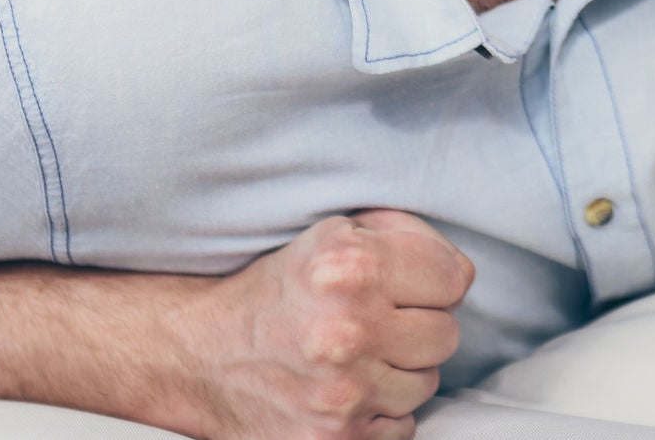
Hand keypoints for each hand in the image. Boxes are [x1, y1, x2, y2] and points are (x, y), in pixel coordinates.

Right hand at [185, 209, 474, 439]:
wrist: (196, 355)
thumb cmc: (275, 291)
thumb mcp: (332, 235)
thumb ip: (401, 236)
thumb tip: (458, 269)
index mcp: (351, 266)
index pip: (455, 278)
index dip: (435, 280)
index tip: (409, 285)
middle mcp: (347, 330)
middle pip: (446, 334)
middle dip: (417, 327)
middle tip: (375, 323)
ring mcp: (342, 393)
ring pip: (426, 384)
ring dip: (397, 372)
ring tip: (353, 357)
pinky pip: (401, 426)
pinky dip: (379, 412)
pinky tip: (344, 391)